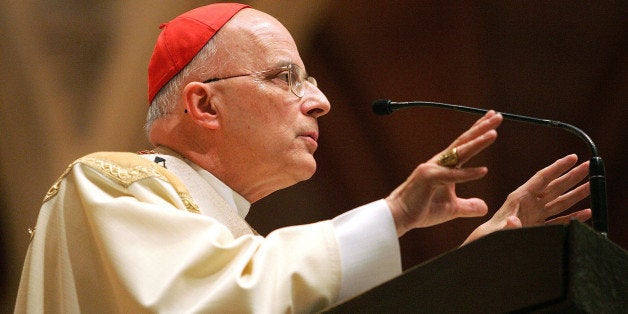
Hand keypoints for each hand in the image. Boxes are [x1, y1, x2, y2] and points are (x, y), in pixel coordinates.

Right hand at [386, 111, 502, 236]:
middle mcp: (439, 163)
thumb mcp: (452, 209)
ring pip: (459, 154)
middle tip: (498, 115)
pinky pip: (452, 176)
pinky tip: (484, 170)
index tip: (492, 119)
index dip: (478, 132)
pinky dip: (467, 174)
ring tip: (494, 132)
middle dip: (481, 128)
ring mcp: (433, 169)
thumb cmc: (422, 209)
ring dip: (477, 142)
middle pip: (464, 142)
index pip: (465, 146)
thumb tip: (484, 207)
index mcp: (445, 166)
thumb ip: (468, 206)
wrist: (399, 216)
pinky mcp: (428, 179)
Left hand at [462, 154, 590, 244]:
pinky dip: (572, 217)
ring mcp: (534, 216)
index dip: (557, 167)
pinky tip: (585, 213)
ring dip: (576, 195)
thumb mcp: (494, 232)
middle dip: (572, 177)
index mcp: (518, 199)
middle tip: (589, 166)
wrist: (480, 250)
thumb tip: (514, 221)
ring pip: (559, 202)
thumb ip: (507, 227)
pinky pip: (558, 221)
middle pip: (554, 187)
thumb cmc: (485, 239)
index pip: (541, 179)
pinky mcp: (537, 228)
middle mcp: (528, 205)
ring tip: (591, 186)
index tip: (572, 157)